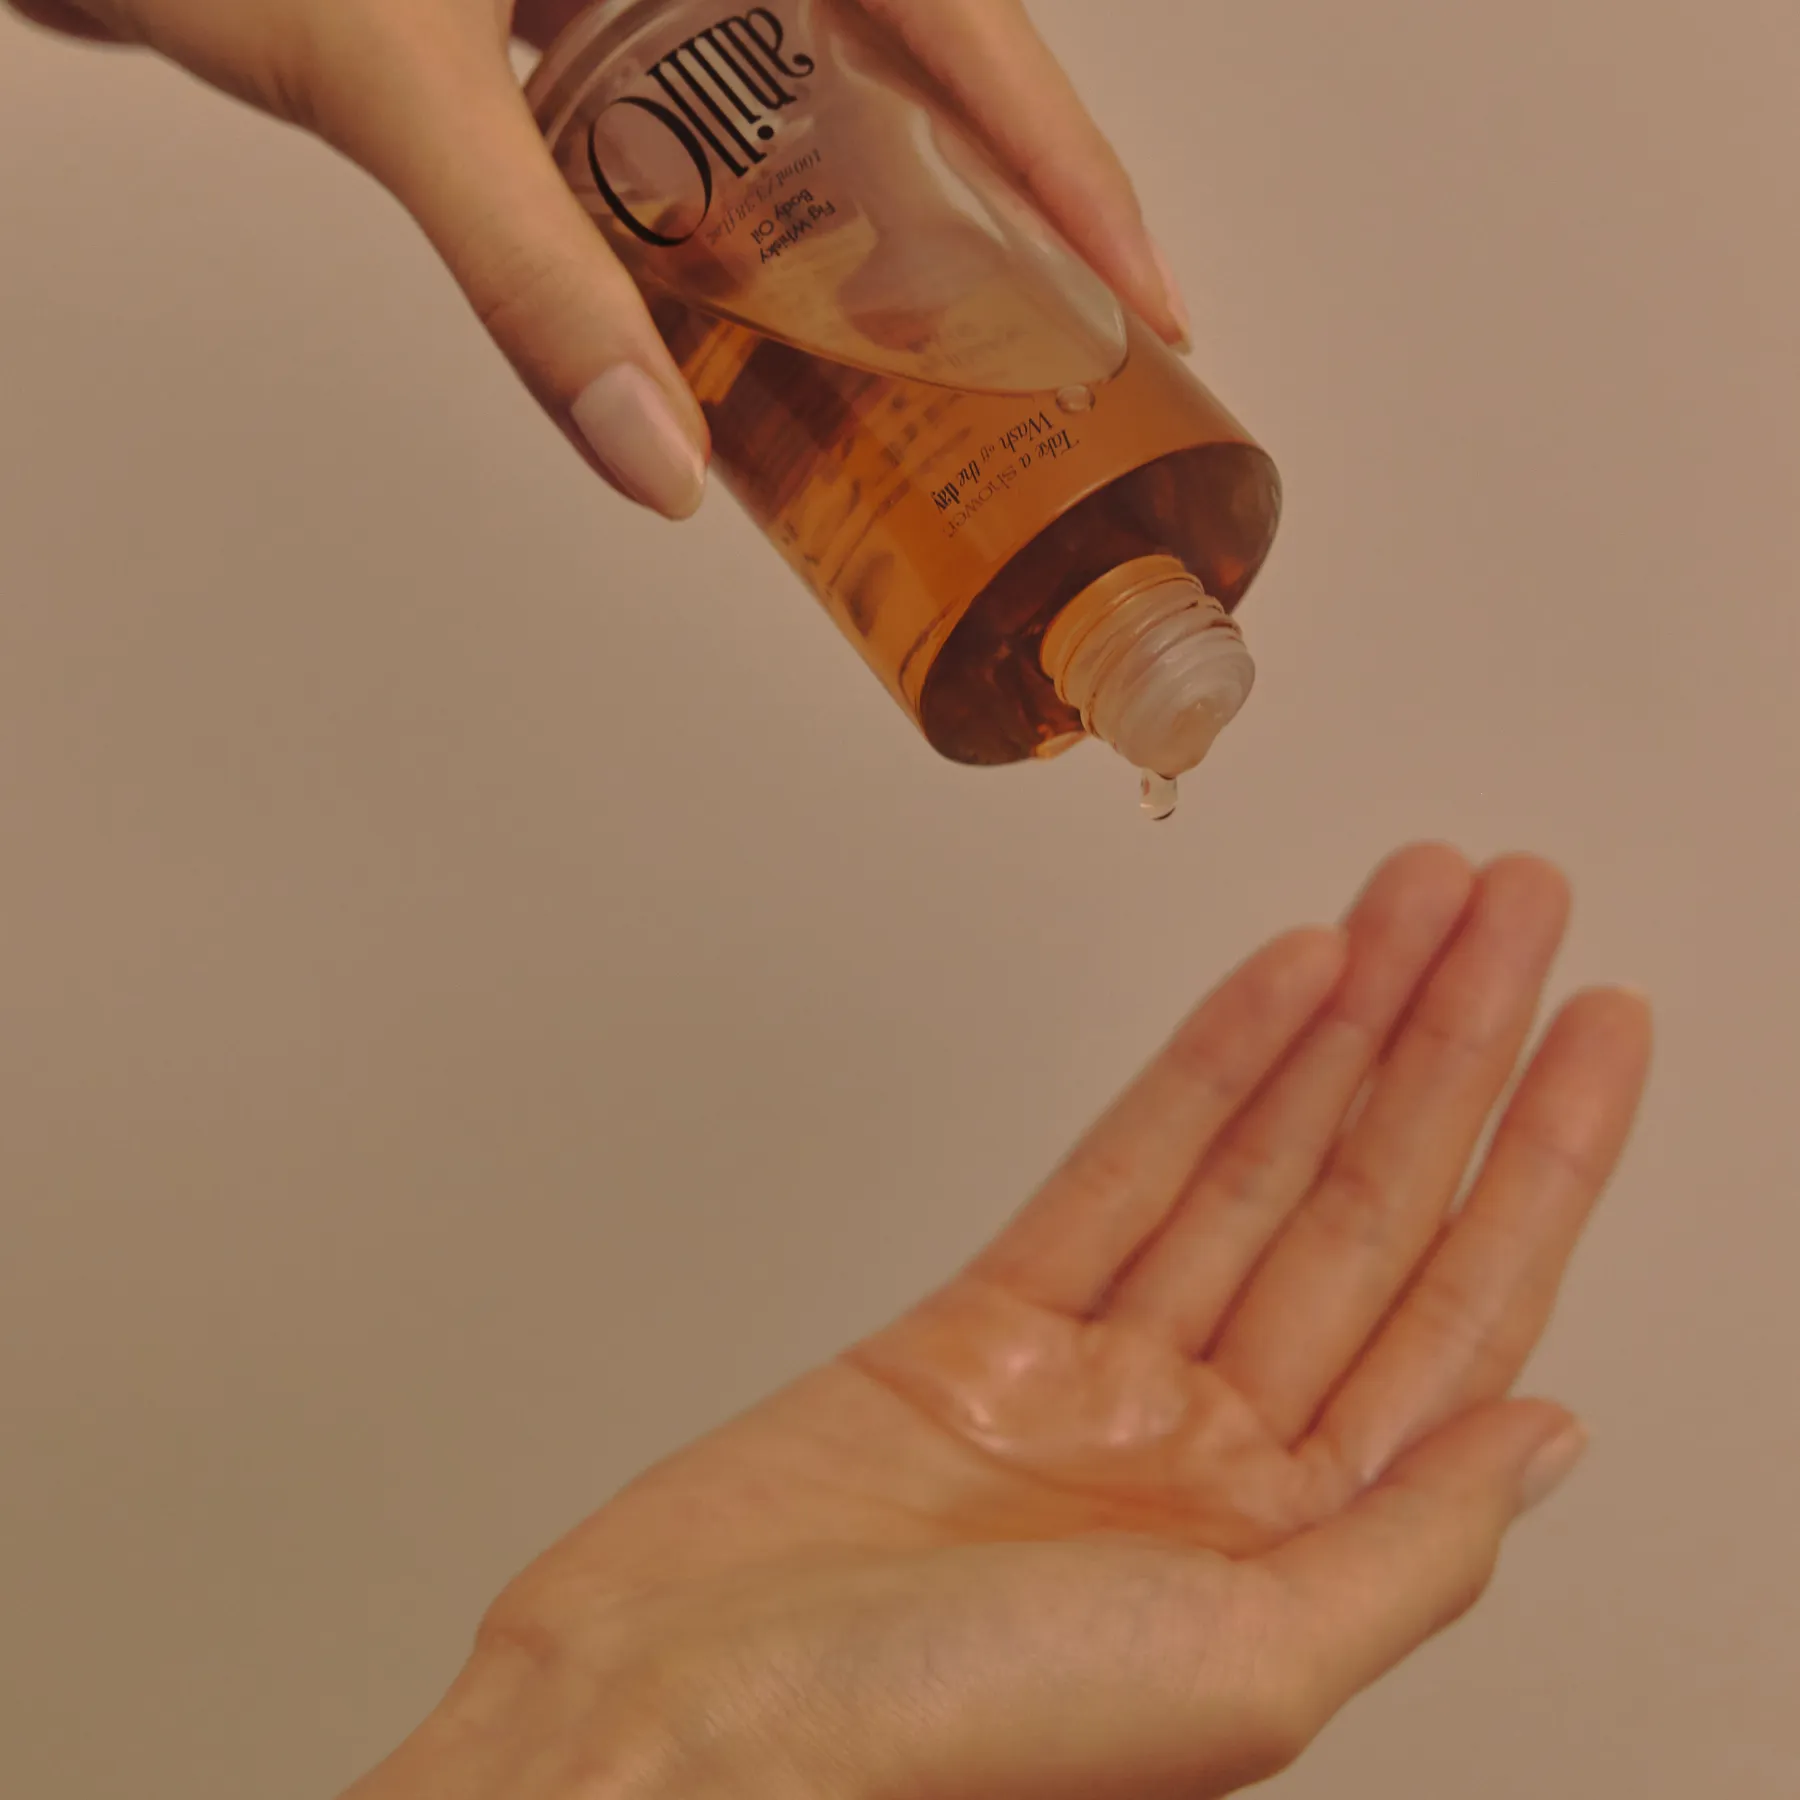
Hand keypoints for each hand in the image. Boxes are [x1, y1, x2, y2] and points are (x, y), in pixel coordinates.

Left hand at [8, 0, 1188, 519]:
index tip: (1143, 284)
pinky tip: (758, 304)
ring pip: (808, 83)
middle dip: (999, 198)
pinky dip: (738, 209)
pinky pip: (697, 104)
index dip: (1065, 154)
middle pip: (908, 52)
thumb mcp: (389, 75)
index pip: (951, 8)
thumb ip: (527, 275)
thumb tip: (658, 463)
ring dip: (874, 216)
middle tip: (1066, 342)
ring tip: (947, 348)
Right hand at [342, 845, 1651, 1799]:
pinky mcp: (982, 1325)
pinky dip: (1201, 1071)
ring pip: (1252, 1163)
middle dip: (1448, 1047)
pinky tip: (1272, 986)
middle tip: (1509, 905)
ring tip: (1410, 908)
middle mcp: (1206, 1455)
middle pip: (1366, 1205)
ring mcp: (1097, 1378)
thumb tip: (1543, 1444)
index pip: (1461, 1312)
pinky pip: (1119, 1169)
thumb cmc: (936, 1745)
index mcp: (1289, 1550)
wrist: (683, 1718)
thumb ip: (1406, 1552)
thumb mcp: (1237, 1676)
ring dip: (1337, 1030)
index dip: (1541, 1160)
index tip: (1592, 1032)